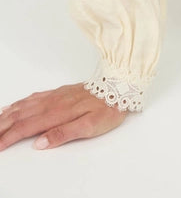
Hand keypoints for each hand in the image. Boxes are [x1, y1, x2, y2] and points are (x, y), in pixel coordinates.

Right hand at [0, 83, 126, 150]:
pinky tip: (14, 106)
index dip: (10, 137)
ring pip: (24, 105)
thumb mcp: (89, 126)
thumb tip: (39, 143)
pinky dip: (19, 103)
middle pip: (21, 116)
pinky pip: (33, 97)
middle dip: (3, 126)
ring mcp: (54, 96)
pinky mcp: (59, 92)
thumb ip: (63, 134)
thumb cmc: (106, 109)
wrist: (119, 86)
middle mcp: (52, 102)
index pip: (27, 127)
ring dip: (7, 114)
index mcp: (57, 113)